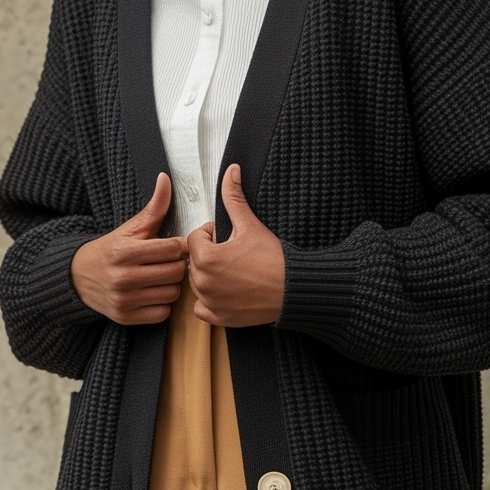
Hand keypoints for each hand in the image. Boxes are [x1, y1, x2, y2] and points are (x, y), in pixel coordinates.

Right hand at [70, 173, 187, 323]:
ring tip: (160, 277)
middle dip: (176, 265)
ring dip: (171, 285)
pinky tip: (152, 293)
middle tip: (167, 262)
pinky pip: (163, 313)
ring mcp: (124, 300)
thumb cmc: (109, 250)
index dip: (177, 246)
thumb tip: (165, 179)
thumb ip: (153, 207)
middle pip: (175, 272)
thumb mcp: (129, 229)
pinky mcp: (126, 317)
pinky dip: (162, 304)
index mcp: (124, 252)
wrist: (77, 278)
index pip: (172, 249)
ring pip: (172, 293)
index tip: (171, 246)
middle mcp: (122, 278)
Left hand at [187, 163, 284, 326]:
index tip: (229, 238)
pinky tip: (229, 291)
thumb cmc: (274, 258)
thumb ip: (234, 197)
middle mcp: (203, 283)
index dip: (211, 235)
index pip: (195, 239)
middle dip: (209, 255)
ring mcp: (211, 302)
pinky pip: (202, 308)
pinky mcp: (220, 318)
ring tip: (234, 271)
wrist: (295, 289)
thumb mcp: (250, 224)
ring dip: (209, 276)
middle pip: (195, 261)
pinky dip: (211, 301)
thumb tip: (231, 171)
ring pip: (198, 283)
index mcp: (206, 258)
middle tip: (234, 254)